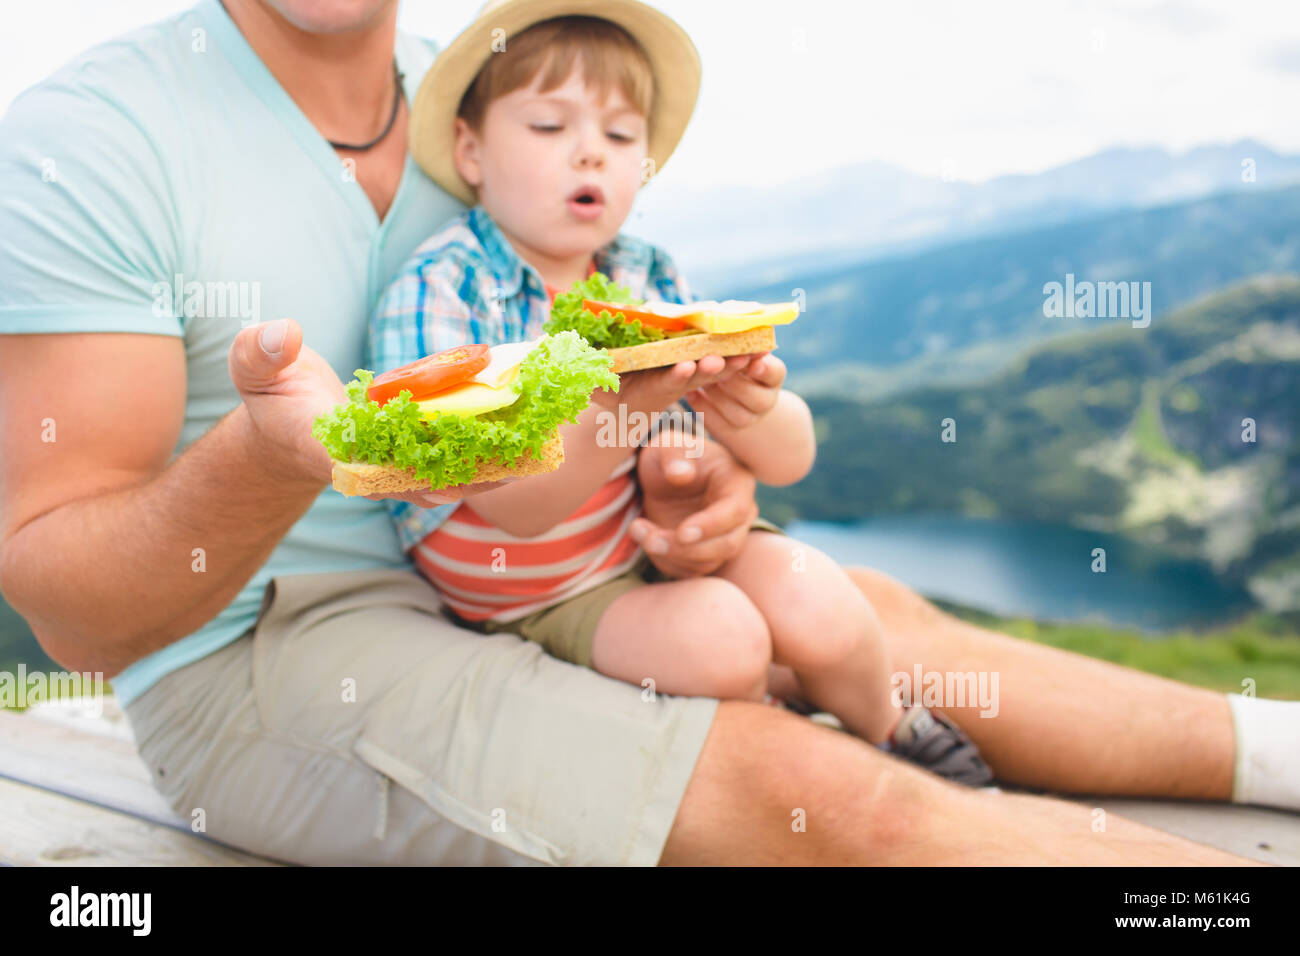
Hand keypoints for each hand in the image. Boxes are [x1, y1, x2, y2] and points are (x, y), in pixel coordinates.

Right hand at [228, 318, 520, 506]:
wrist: (290, 424)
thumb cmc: (273, 397)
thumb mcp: (253, 370)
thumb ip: (259, 353)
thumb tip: (281, 332)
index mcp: (334, 453)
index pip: (372, 466)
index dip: (411, 466)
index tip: (451, 462)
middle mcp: (376, 471)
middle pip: (431, 479)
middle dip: (476, 467)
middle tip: (521, 448)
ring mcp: (402, 472)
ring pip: (456, 476)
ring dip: (498, 461)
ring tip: (542, 436)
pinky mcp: (421, 461)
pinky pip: (463, 460)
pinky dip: (497, 448)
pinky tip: (534, 427)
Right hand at [592, 353, 755, 421]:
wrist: (625, 406)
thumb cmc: (604, 393)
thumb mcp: (593, 387)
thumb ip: (587, 376)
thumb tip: (559, 357)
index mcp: (650, 391)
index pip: (665, 383)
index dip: (675, 377)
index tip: (686, 369)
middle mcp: (671, 383)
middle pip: (696, 376)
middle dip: (710, 368)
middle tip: (724, 359)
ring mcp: (685, 374)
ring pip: (712, 367)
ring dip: (730, 360)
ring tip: (750, 351)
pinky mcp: (695, 364)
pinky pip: (718, 357)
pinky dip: (734, 351)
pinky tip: (755, 342)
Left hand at [633, 434, 757, 577]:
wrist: (663, 476)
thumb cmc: (670, 455)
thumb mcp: (668, 445)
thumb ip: (674, 454)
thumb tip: (680, 475)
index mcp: (737, 482)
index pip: (735, 511)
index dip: (710, 525)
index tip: (682, 532)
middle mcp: (739, 514)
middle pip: (727, 544)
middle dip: (687, 548)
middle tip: (650, 540)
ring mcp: (725, 537)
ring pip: (707, 561)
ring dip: (670, 555)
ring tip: (638, 529)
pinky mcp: (706, 554)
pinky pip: (691, 570)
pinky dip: (665, 561)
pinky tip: (645, 537)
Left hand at [686, 352, 784, 429]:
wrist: (728, 388)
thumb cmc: (730, 356)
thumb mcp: (737, 348)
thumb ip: (738, 343)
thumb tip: (729, 321)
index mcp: (773, 375)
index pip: (775, 373)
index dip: (765, 369)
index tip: (752, 363)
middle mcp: (766, 400)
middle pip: (758, 400)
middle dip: (734, 383)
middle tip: (714, 365)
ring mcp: (750, 418)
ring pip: (738, 416)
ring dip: (717, 396)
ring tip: (699, 380)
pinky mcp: (729, 429)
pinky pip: (718, 424)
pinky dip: (703, 407)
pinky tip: (691, 394)